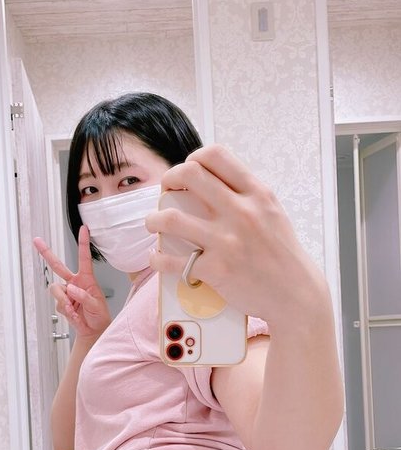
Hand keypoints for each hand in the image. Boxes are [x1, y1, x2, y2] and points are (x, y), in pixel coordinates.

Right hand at [33, 225, 110, 338]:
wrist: (93, 330)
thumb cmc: (99, 316)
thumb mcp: (96, 305)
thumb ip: (84, 297)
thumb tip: (72, 289)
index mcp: (86, 279)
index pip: (84, 258)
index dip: (83, 243)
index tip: (84, 229)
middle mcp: (74, 283)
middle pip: (58, 265)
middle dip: (46, 252)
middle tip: (37, 240)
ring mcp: (66, 292)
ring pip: (55, 289)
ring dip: (63, 299)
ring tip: (74, 309)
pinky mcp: (62, 302)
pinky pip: (58, 303)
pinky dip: (65, 310)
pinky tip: (74, 314)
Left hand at [146, 144, 327, 330]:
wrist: (295, 295)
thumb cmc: (283, 256)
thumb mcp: (273, 213)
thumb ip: (247, 196)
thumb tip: (215, 184)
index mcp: (256, 194)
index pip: (216, 155)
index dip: (192, 159)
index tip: (187, 173)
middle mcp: (241, 212)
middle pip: (189, 175)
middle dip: (168, 180)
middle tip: (165, 194)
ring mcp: (227, 241)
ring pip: (172, 219)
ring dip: (154, 220)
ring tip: (154, 224)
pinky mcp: (216, 270)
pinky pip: (173, 261)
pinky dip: (159, 260)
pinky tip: (158, 258)